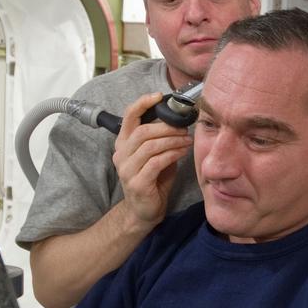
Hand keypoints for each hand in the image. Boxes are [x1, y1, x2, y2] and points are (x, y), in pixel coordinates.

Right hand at [112, 93, 193, 229]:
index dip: (143, 103)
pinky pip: (156, 162)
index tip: (159, 96)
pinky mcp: (137, 183)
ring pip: (150, 146)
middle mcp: (121, 155)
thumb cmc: (153, 181)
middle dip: (166, 127)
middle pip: (142, 131)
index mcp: (123, 144)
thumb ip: (160, 139)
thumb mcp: (155, 155)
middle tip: (184, 129)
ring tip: (186, 141)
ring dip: (172, 141)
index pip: (129, 117)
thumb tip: (179, 122)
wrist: (144, 211)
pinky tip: (182, 152)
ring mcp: (127, 170)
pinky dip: (172, 154)